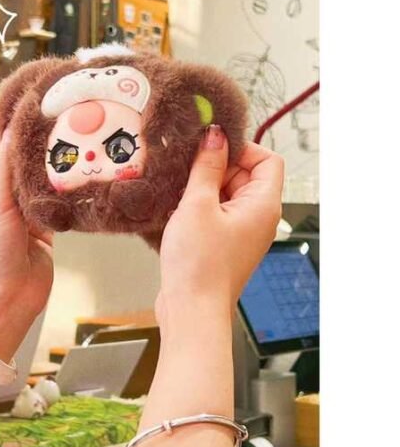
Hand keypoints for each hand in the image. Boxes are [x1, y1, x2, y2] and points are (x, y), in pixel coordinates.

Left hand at [0, 131, 53, 359]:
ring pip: (33, 178)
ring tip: (63, 158)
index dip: (1, 137)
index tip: (25, 128)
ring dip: (46, 171)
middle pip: (11, 162)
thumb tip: (14, 130)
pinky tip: (70, 183)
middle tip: (51, 137)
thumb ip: (4, 166)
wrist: (8, 300)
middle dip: (29, 151)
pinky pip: (50, 197)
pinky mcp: (40, 223)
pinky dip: (59, 190)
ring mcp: (18, 210)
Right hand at [158, 125, 283, 315]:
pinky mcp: (224, 241)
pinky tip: (178, 209)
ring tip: (180, 193)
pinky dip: (200, 204)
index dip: (241, 148)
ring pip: (227, 192)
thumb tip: (215, 136)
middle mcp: (258, 217)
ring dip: (204, 186)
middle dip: (217, 167)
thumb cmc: (200, 266)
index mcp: (263, 205)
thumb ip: (207, 166)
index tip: (212, 148)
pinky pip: (217, 210)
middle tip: (188, 170)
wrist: (192, 310)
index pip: (267, 160)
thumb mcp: (198, 204)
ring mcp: (242, 230)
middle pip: (246, 174)